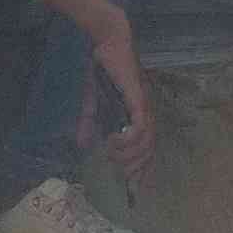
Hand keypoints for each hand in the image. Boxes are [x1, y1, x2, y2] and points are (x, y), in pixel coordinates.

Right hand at [79, 2, 153, 184]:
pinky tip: (113, 142)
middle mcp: (147, 113)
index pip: (148, 148)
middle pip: (150, 150)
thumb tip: (82, 145)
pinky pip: (140, 127)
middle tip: (121, 176)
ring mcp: (144, 107)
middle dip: (136, 168)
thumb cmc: (104, 71)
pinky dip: (129, 140)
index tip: (135, 188)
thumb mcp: (93, 102)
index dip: (144, 169)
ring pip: (146, 142)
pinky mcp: (138, 99)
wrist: (107, 44)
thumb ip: (89, 124)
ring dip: (129, 155)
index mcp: (139, 115)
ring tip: (112, 156)